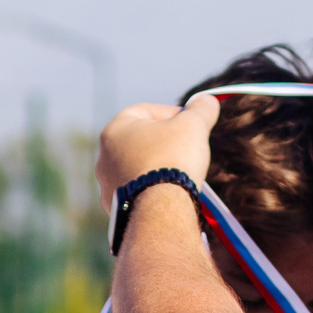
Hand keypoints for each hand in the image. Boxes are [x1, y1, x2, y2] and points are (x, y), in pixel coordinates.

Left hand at [94, 95, 219, 210]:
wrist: (160, 212)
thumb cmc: (173, 161)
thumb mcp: (193, 125)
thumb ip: (200, 109)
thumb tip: (207, 100)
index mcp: (115, 131)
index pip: (146, 111)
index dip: (172, 113)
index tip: (191, 122)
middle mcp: (104, 158)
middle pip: (141, 142)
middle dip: (165, 143)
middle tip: (188, 149)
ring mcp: (107, 187)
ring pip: (138, 169)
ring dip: (158, 168)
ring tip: (181, 174)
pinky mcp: (116, 210)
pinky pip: (138, 194)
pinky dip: (153, 191)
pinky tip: (170, 195)